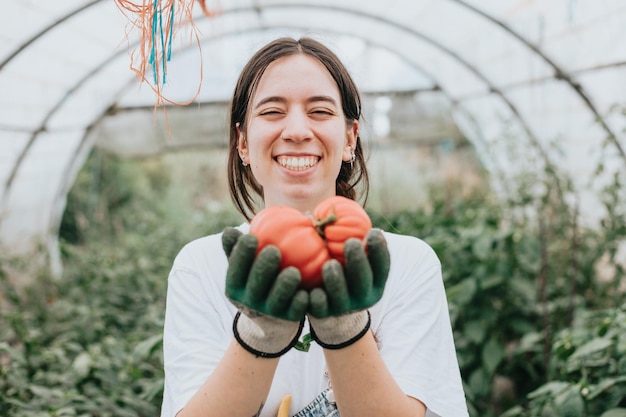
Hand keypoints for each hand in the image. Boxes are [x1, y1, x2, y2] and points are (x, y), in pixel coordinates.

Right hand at [222, 227, 308, 357]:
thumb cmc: (256, 275)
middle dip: (263, 269)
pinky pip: (296, 310)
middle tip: (274, 251)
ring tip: (293, 272)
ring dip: (284, 286)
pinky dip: (301, 302)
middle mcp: (251, 301)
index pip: (236, 270)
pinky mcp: (290, 316)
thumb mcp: (244, 264)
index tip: (251, 237)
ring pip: (276, 300)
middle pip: (256, 286)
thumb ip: (236, 247)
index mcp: (236, 287)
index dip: (241, 255)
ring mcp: (270, 311)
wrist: (271, 312)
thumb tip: (229, 231)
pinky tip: (307, 292)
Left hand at [307, 229, 389, 348]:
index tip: (373, 231)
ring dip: (336, 279)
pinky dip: (315, 296)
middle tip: (351, 243)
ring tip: (329, 264)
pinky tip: (310, 286)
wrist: (329, 305)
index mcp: (375, 282)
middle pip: (362, 280)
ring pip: (340, 295)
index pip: (382, 266)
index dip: (380, 250)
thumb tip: (338, 208)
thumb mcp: (353, 258)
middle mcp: (363, 296)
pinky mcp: (323, 314)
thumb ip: (354, 239)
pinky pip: (318, 306)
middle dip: (358, 262)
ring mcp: (343, 307)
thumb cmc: (343, 269)